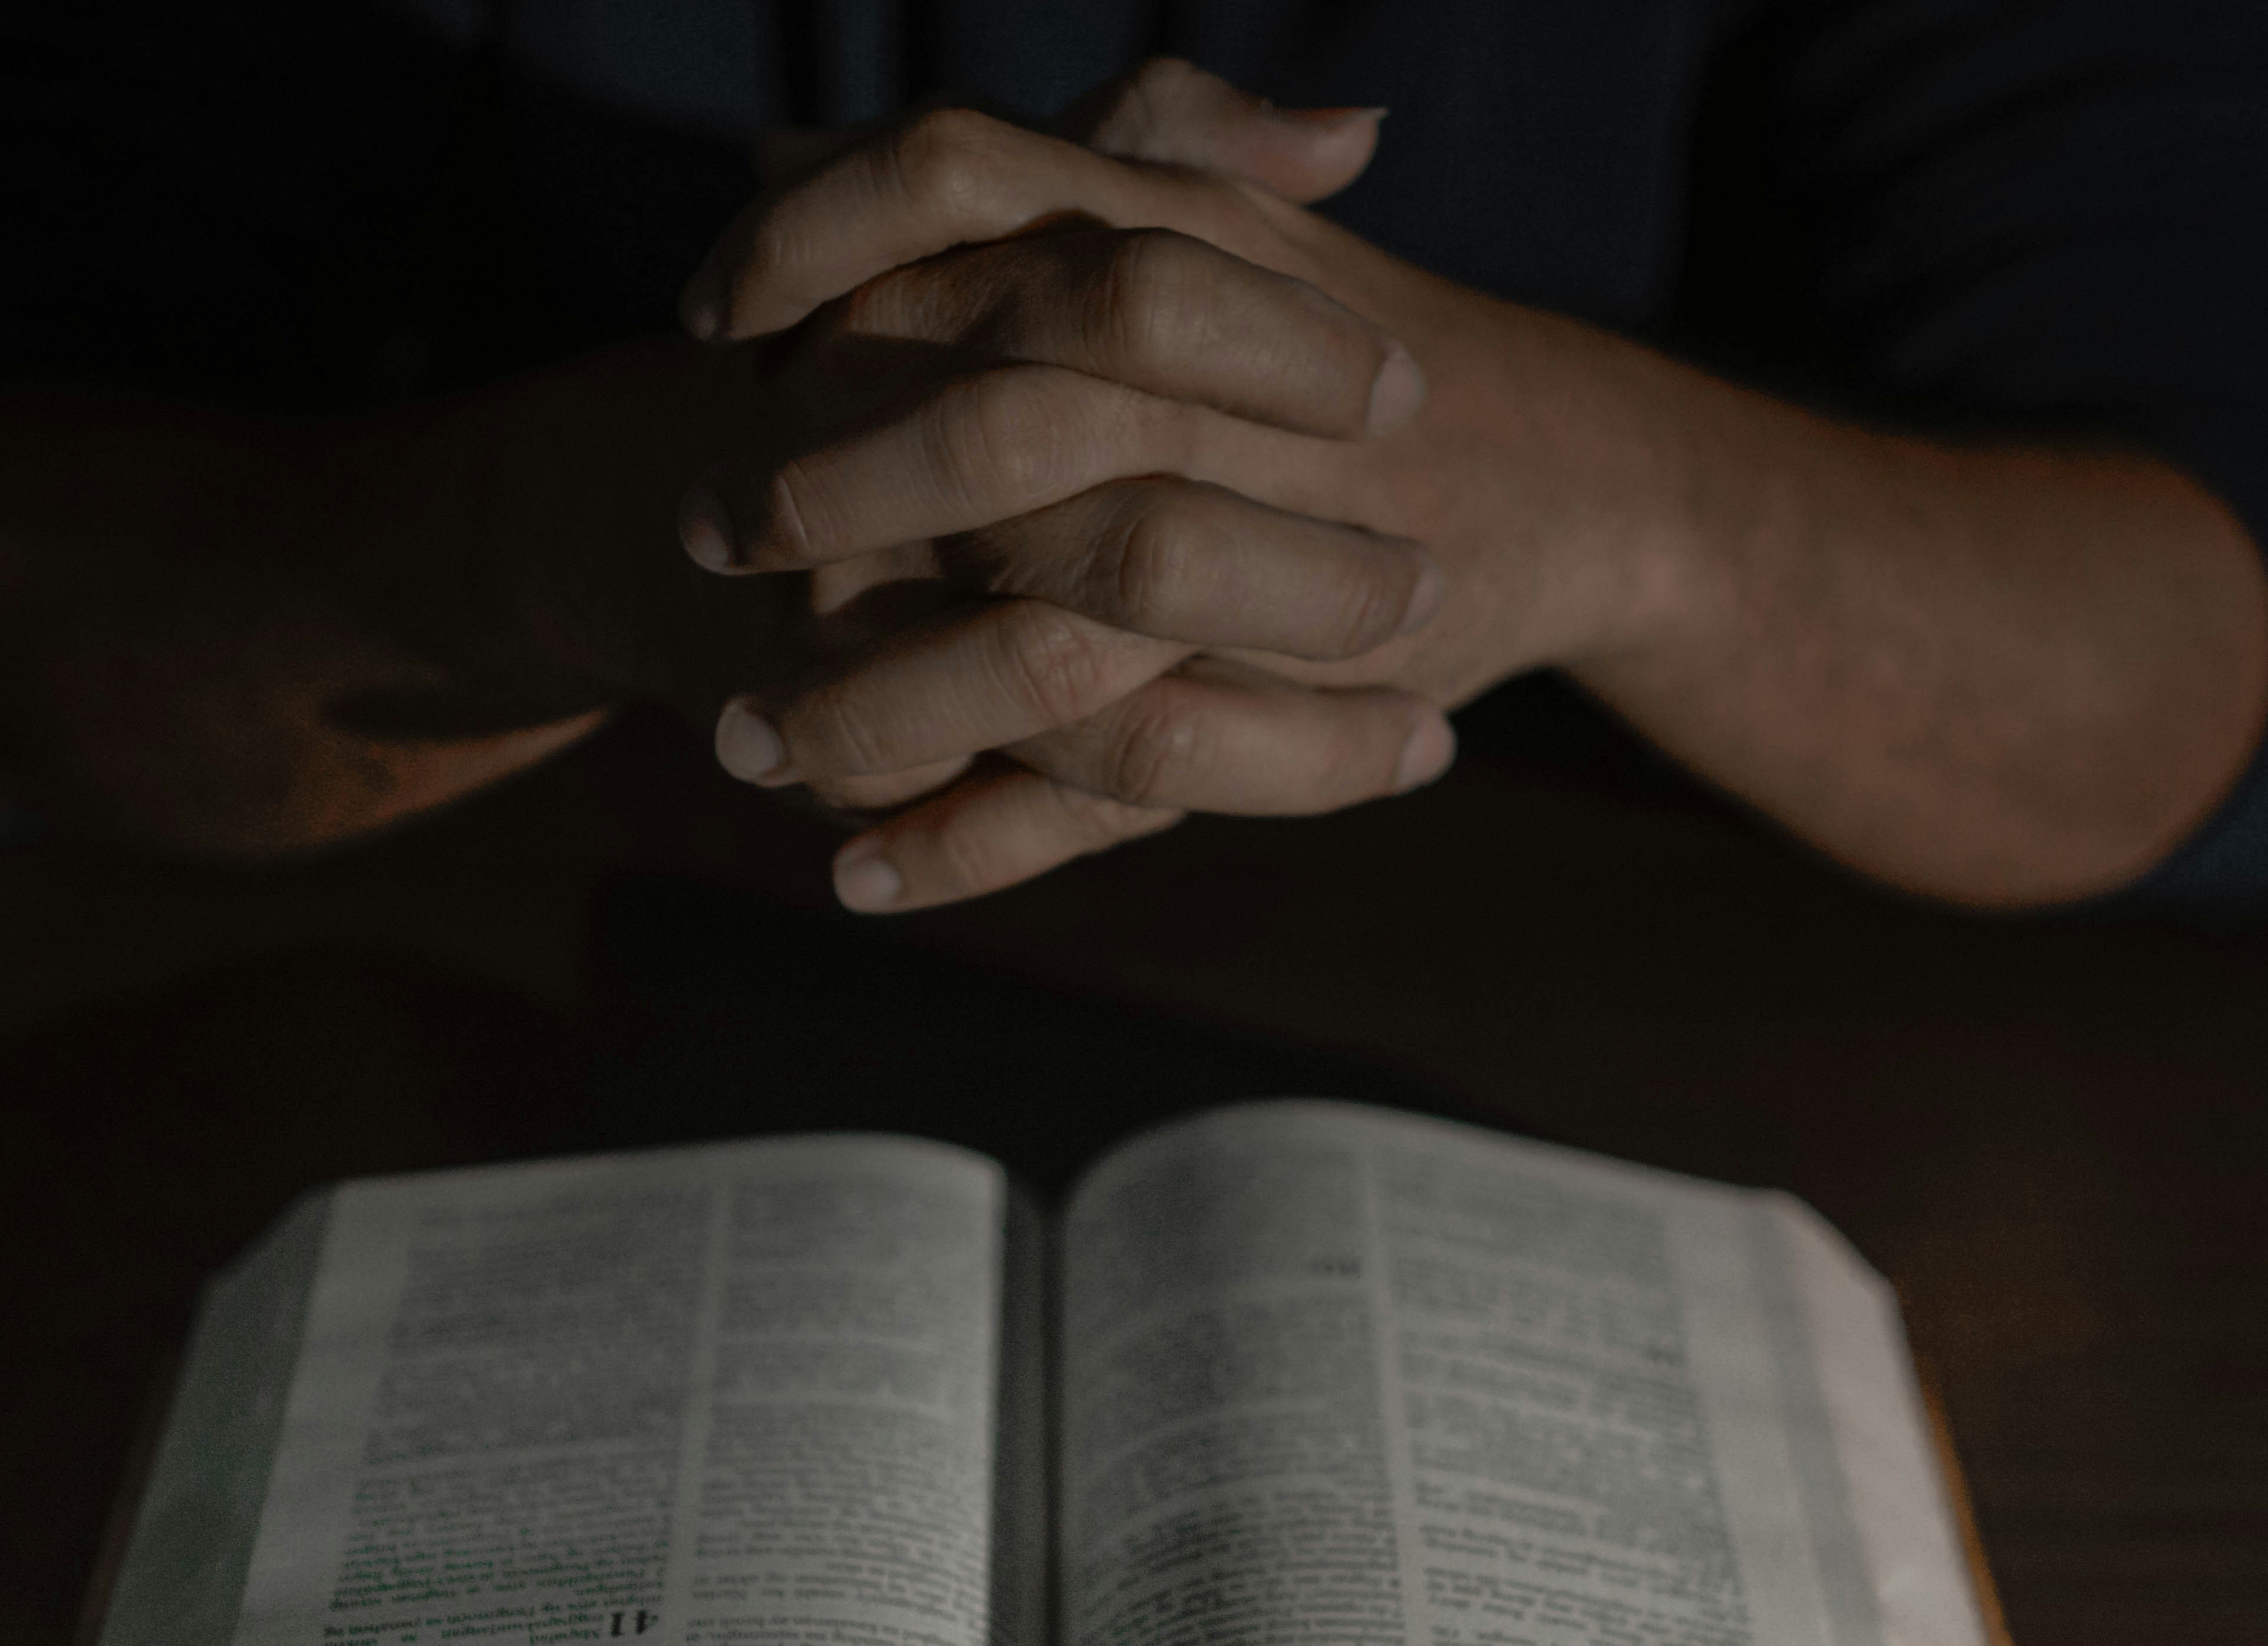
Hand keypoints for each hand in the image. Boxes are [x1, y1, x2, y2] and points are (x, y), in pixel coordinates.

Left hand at [684, 59, 2267, 911]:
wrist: (1575, 485)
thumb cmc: (1365, 342)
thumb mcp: (1231, 208)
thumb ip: (1073, 147)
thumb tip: (802, 146)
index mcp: (1184, 260)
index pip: (961, 201)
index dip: (808, 252)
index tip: (705, 318)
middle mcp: (1205, 407)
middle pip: (983, 430)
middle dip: (819, 489)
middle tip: (693, 530)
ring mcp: (1238, 576)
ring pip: (1025, 645)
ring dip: (862, 707)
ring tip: (730, 743)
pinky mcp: (1260, 716)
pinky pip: (1103, 799)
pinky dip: (972, 851)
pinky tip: (855, 876)